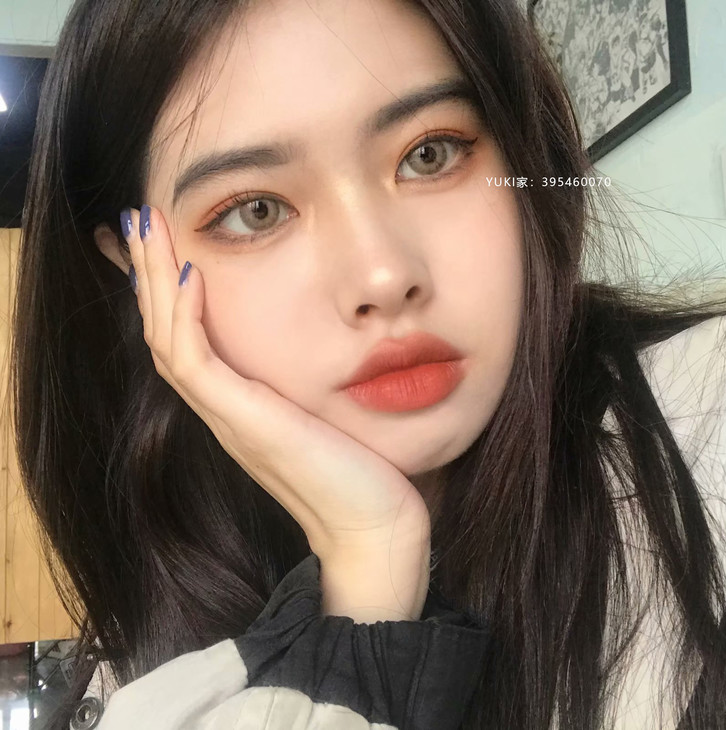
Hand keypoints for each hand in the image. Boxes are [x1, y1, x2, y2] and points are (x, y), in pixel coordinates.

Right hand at [120, 205, 430, 574]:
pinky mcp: (244, 423)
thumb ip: (311, 384)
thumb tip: (336, 344)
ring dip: (153, 280)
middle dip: (148, 272)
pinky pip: (196, 362)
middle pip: (165, 331)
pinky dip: (185, 316)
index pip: (186, 339)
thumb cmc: (363, 473)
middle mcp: (223, 410)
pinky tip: (188, 273)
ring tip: (146, 224)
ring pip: (167, 340)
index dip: (167, 291)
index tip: (164, 241)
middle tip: (139, 216)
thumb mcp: (329, 413)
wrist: (374, 529)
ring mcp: (228, 418)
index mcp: (239, 407)